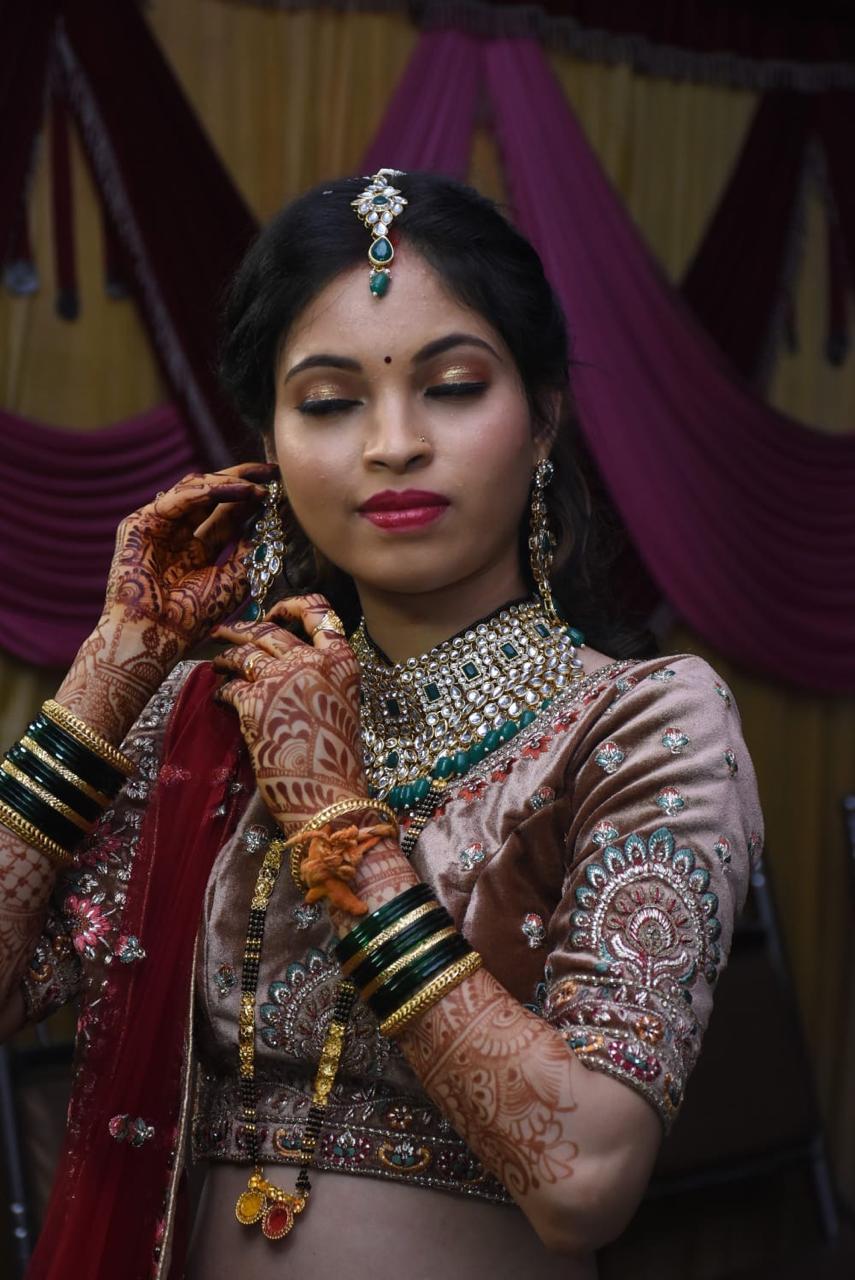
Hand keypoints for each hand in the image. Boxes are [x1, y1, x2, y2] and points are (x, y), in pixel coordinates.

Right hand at [55, 461, 276, 741]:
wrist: (158, 636)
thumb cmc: (193, 618)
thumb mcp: (234, 580)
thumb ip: (250, 551)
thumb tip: (269, 523)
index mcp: (198, 550)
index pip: (227, 514)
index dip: (251, 499)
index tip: (279, 487)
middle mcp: (178, 535)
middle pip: (211, 495)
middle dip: (241, 480)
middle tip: (270, 472)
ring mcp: (157, 528)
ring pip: (194, 491)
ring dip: (227, 484)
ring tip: (256, 486)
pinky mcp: (138, 526)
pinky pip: (175, 500)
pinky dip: (203, 492)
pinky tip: (231, 491)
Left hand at [210, 594, 367, 831]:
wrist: (328, 797)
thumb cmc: (336, 761)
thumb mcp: (340, 706)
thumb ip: (320, 679)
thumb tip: (286, 665)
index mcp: (341, 663)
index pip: (320, 612)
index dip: (292, 605)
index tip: (274, 612)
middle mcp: (313, 662)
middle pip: (270, 629)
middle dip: (242, 628)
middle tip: (225, 631)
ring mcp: (283, 679)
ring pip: (245, 653)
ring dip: (226, 656)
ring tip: (216, 663)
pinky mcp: (255, 702)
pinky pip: (229, 686)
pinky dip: (221, 691)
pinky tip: (219, 699)